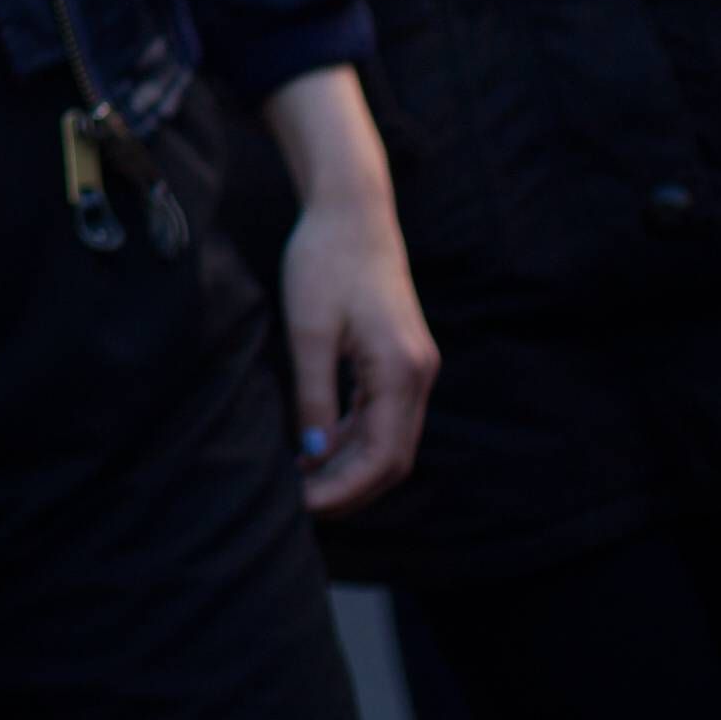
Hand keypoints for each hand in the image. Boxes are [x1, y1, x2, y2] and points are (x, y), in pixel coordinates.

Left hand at [263, 66, 435, 513]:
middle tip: (301, 505)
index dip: (346, 489)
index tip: (305, 506)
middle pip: (393, 458)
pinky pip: (383, 415)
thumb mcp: (307, 330)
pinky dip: (354, 437)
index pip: (383, 457)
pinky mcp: (401, 359)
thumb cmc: (324, 262)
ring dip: (350, 466)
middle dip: (350, 488)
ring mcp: (415, 369)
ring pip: (389, 440)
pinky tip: (317, 447)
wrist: (352, 213)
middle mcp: (419, 377)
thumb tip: (312, 453)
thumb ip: (313, 394)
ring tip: (303, 483)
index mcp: (402, 372)